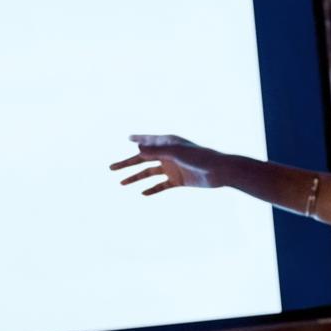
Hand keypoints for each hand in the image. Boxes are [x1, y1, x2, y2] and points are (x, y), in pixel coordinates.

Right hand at [109, 135, 226, 194]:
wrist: (219, 171)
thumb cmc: (199, 158)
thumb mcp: (176, 153)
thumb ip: (157, 151)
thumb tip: (137, 149)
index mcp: (169, 143)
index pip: (149, 141)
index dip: (138, 139)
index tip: (128, 138)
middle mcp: (169, 154)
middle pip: (144, 159)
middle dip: (128, 163)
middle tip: (112, 168)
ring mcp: (173, 167)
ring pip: (150, 173)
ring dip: (136, 177)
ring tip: (122, 183)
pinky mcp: (178, 180)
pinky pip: (161, 185)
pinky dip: (153, 189)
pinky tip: (143, 193)